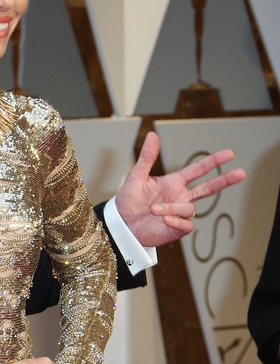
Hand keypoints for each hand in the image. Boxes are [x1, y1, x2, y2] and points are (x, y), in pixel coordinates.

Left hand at [116, 131, 245, 245]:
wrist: (121, 224)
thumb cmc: (128, 200)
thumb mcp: (137, 176)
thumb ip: (147, 157)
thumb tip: (152, 135)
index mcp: (173, 183)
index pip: (198, 170)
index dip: (213, 161)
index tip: (230, 154)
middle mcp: (180, 197)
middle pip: (209, 188)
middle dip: (225, 180)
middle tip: (242, 173)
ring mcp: (180, 213)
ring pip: (189, 209)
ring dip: (171, 208)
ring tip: (152, 209)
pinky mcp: (177, 229)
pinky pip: (187, 225)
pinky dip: (176, 221)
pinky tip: (164, 220)